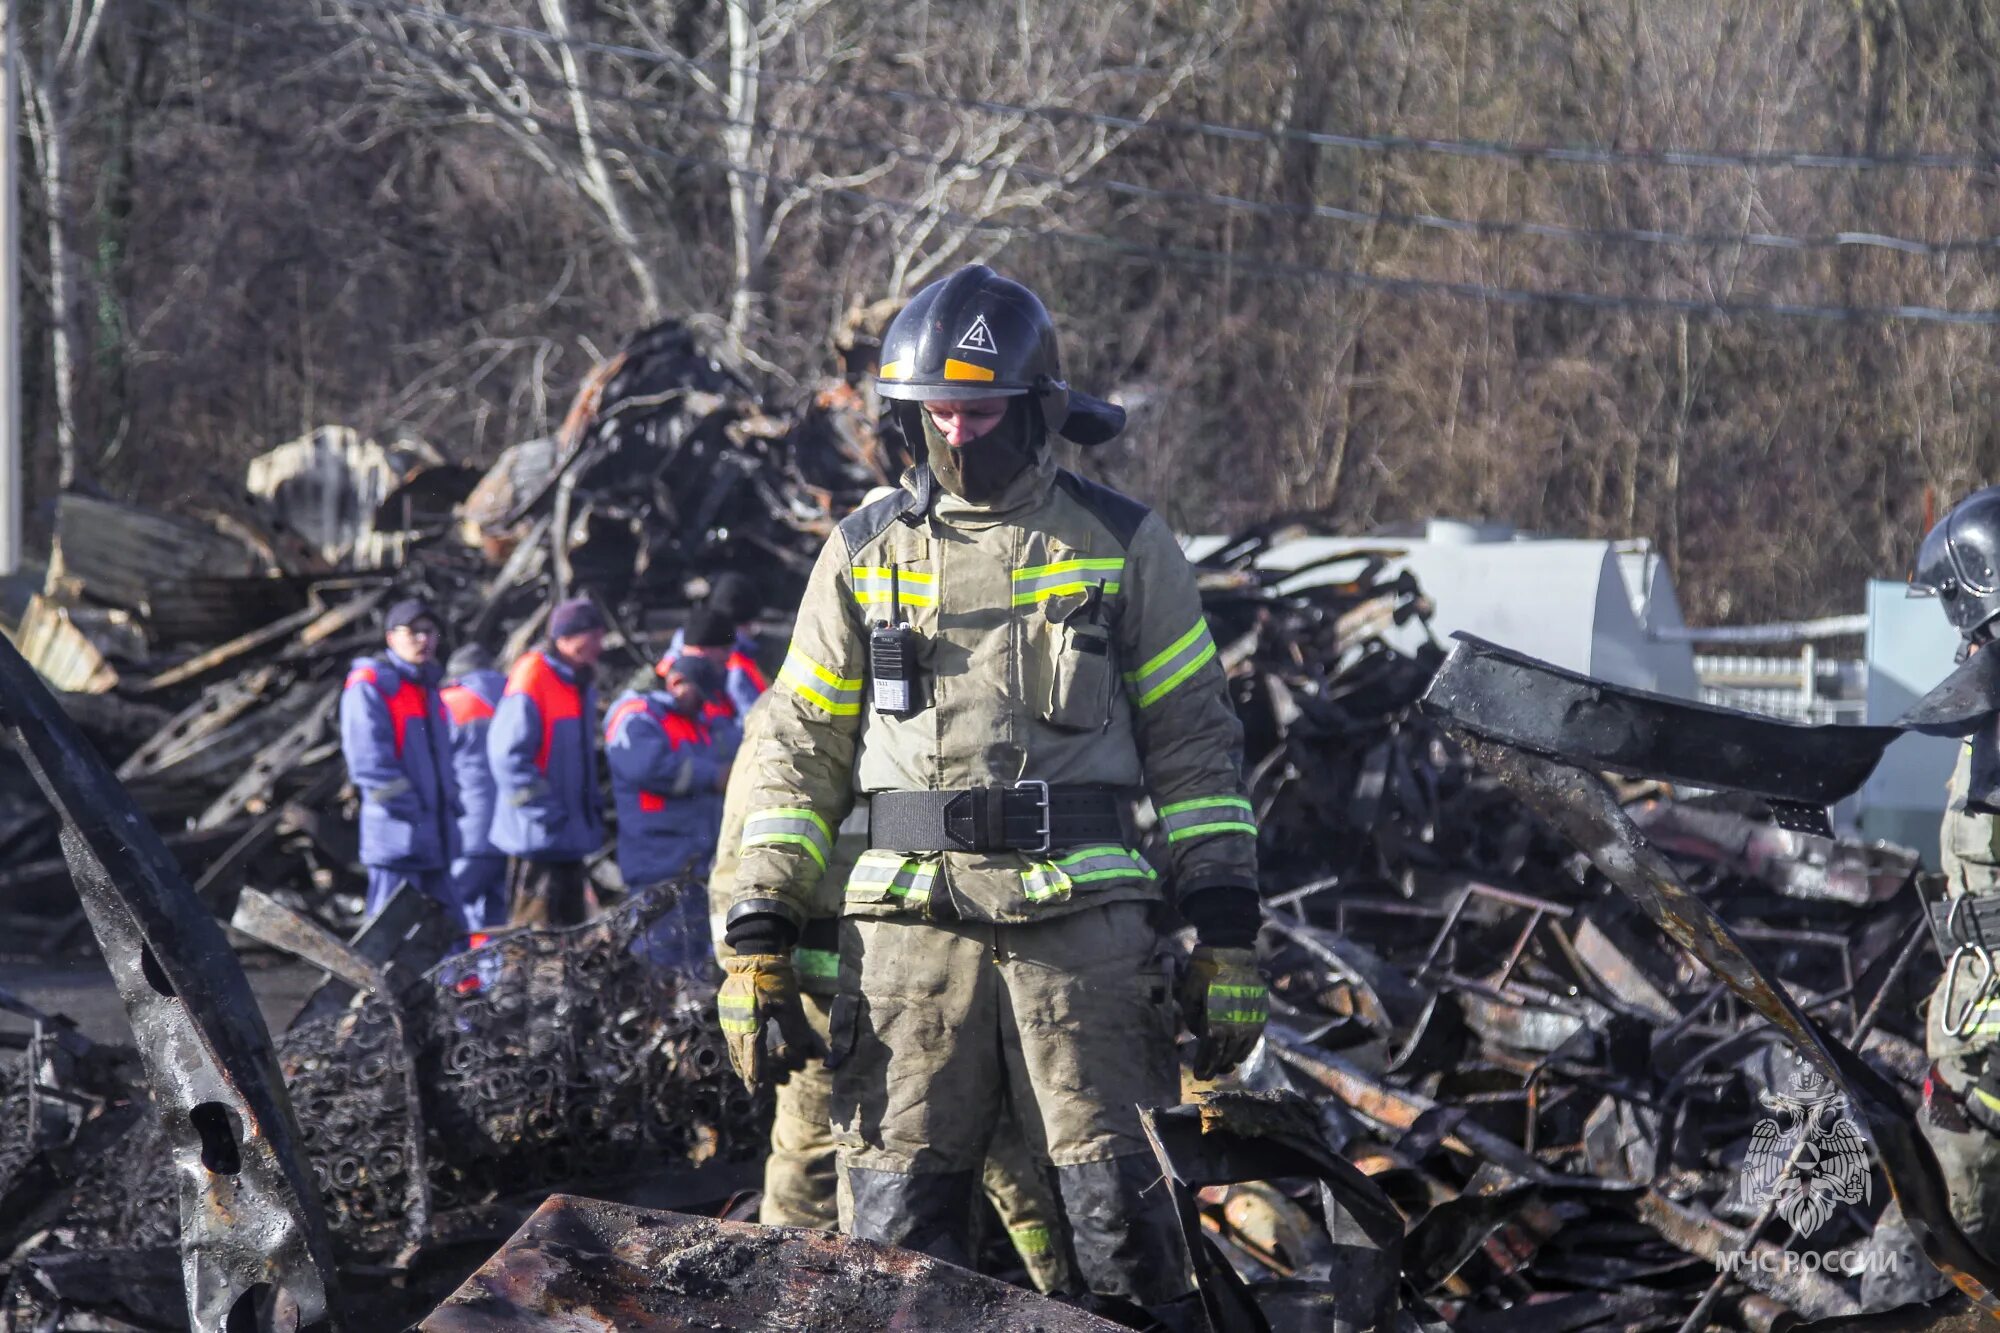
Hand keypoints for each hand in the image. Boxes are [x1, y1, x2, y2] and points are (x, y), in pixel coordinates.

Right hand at [717, 953, 823, 1089]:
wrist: (754, 955)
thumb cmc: (776, 978)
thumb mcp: (789, 1004)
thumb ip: (795, 1030)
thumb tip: (802, 1053)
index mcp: (751, 1022)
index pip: (753, 1055)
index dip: (756, 1074)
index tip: (757, 1091)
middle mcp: (736, 1024)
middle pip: (741, 1056)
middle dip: (750, 1074)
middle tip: (757, 1091)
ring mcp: (729, 1019)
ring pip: (734, 1049)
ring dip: (743, 1064)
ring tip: (750, 1079)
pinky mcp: (728, 1014)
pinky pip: (732, 1039)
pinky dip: (738, 1051)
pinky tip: (742, 1057)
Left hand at [1179, 946, 1268, 1078]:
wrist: (1233, 951)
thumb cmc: (1205, 971)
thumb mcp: (1189, 993)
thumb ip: (1192, 1018)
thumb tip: (1200, 1034)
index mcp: (1216, 1023)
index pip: (1210, 1053)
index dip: (1204, 1066)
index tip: (1199, 1075)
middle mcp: (1236, 1028)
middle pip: (1226, 1056)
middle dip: (1216, 1067)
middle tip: (1208, 1074)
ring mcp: (1251, 1023)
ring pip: (1241, 1051)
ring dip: (1230, 1061)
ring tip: (1222, 1067)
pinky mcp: (1261, 1015)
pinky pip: (1254, 1041)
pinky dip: (1245, 1050)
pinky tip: (1238, 1054)